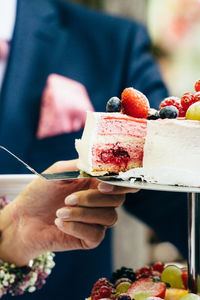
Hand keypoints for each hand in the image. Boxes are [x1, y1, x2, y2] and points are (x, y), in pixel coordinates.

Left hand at [0, 160, 138, 265]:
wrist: (22, 219)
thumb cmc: (40, 193)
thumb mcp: (56, 172)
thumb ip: (78, 165)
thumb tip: (97, 162)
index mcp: (96, 183)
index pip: (120, 183)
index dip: (119, 183)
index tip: (102, 184)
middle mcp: (100, 202)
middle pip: (117, 200)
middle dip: (94, 198)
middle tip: (69, 198)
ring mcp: (96, 221)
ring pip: (109, 217)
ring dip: (83, 213)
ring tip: (59, 211)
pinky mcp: (89, 239)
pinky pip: (96, 234)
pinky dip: (77, 227)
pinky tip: (60, 223)